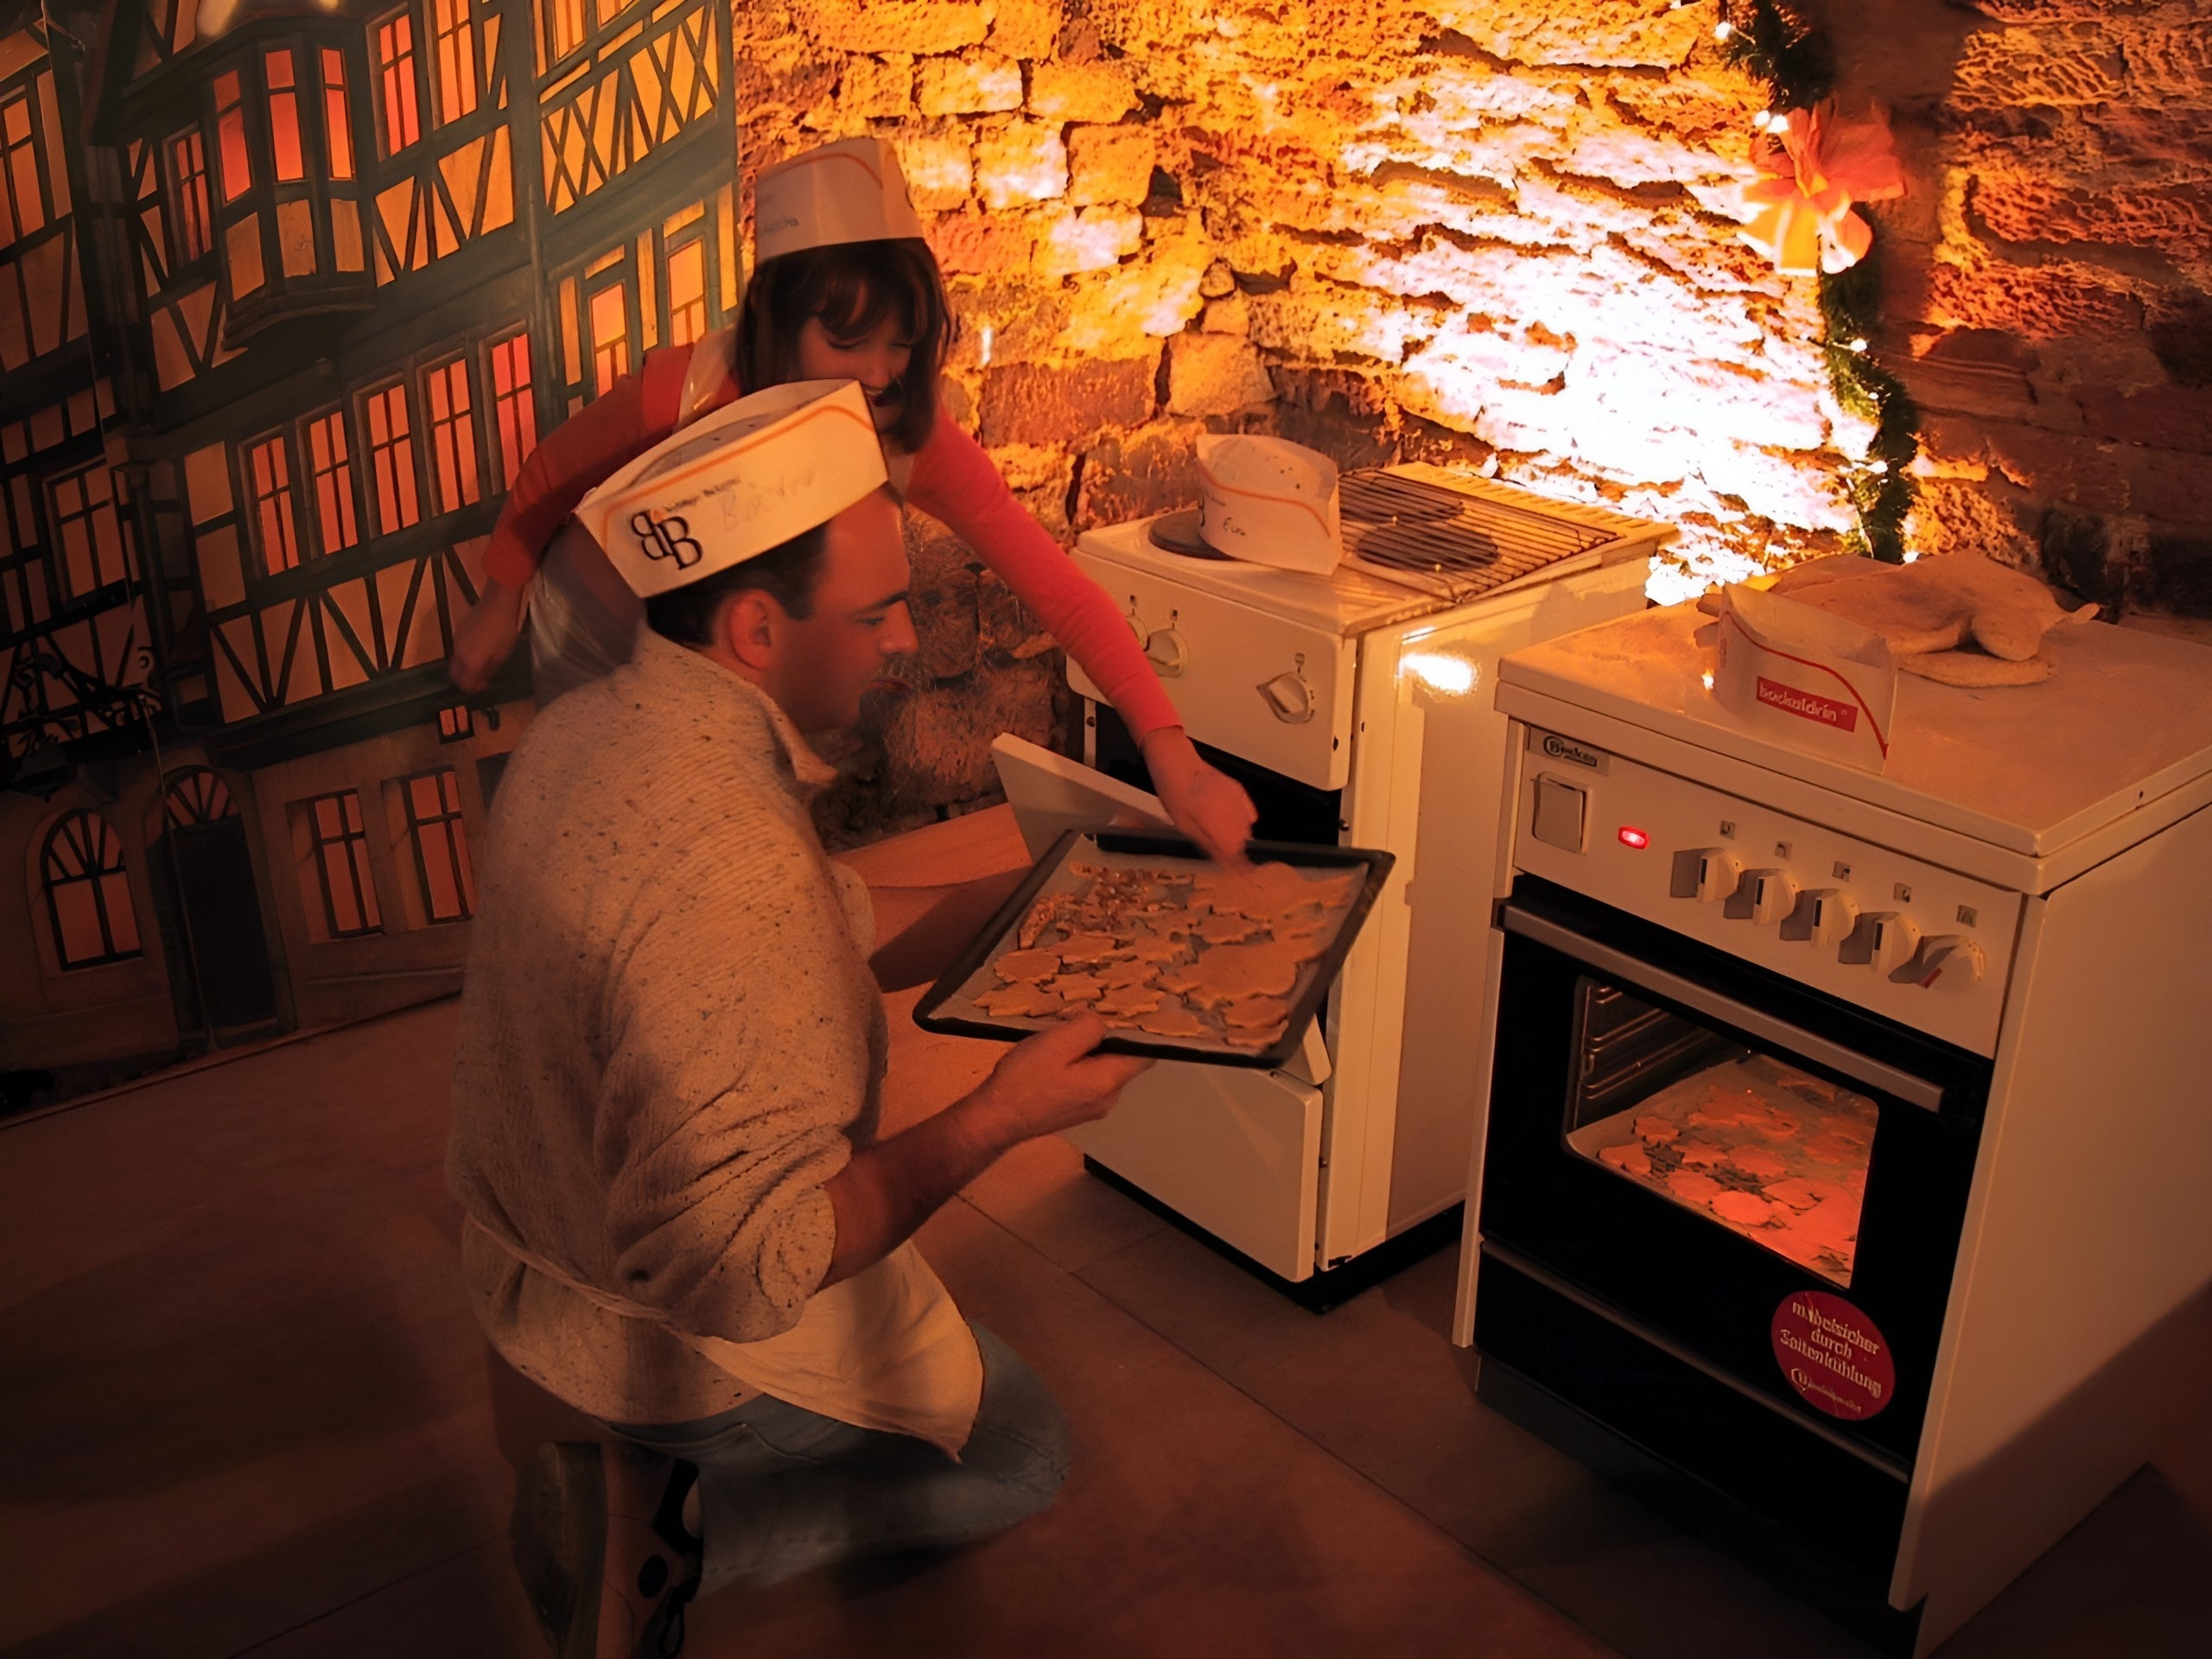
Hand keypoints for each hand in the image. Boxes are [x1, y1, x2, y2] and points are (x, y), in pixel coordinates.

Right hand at [448, 578, 525, 693]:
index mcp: (469, 662)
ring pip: (455, 662)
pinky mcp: (458, 632)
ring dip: (464, 669)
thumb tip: (481, 678)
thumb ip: (488, 670)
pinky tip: (477, 653)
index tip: (485, 687)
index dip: (474, 689)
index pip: (465, 683)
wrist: (496, 604)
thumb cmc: (503, 631)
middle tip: (480, 681)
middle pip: (455, 674)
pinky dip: (464, 657)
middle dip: (465, 681)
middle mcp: (457, 653)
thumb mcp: (501, 655)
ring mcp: (456, 641)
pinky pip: (457, 650)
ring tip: (480, 667)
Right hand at [970, 1014, 1150, 1141]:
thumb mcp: (1056, 1042)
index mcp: (1108, 1081)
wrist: (995, 1119)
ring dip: (1090, 1051)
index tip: (1126, 1010)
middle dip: (1108, 1038)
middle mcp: (1108, 1099)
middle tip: (1083, 1018)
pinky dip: (1079, 1065)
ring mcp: (1093, 1108)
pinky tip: (1055, 1057)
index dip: (1140, 1031)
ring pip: (1104, 1070)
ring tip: (1064, 1035)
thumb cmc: (1024, 1080)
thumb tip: (1102, 1024)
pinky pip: (1088, 1080)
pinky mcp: (1076, 1110)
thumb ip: (1088, 1027)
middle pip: (1123, 1061)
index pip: (1145, 1054)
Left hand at [1140, 727, 1256, 865]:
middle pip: (1241, 840)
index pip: (1233, 850)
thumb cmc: (1173, 794)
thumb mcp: (1184, 825)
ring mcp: (1237, 798)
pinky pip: (1248, 813)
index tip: (1243, 877)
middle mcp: (1230, 809)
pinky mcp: (1239, 790)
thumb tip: (1225, 861)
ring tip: (1222, 836)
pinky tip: (1229, 821)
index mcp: (1214, 820)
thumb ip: (1208, 843)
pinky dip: (1242, 821)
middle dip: (1237, 851)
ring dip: (1238, 837)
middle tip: (1229, 858)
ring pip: (1246, 828)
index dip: (1239, 866)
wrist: (1177, 763)